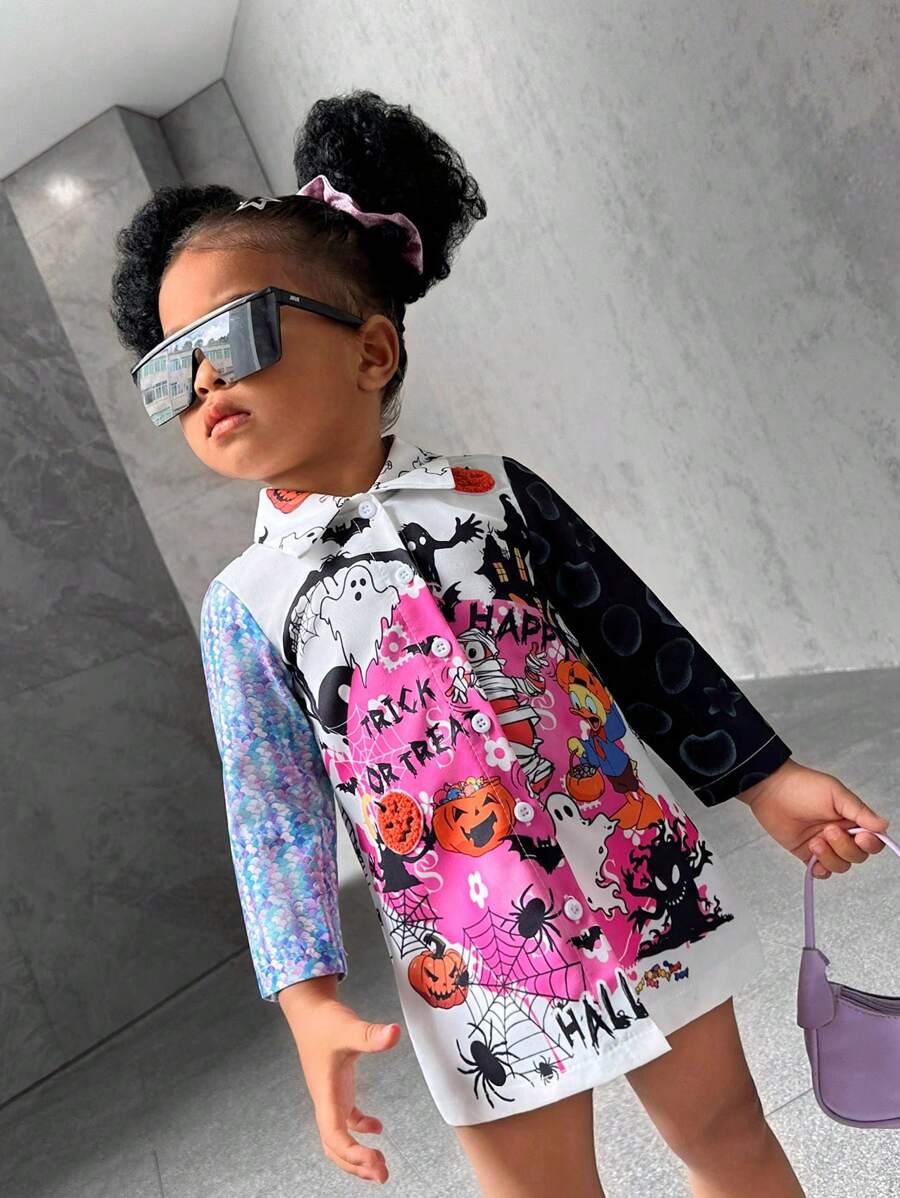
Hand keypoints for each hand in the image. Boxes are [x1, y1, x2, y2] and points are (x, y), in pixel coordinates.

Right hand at [294, 997, 401, 1183]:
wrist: (310, 1011)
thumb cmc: (324, 1021)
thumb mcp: (348, 1026)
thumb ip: (370, 1034)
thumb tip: (394, 1033)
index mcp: (325, 1093)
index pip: (333, 1134)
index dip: (351, 1152)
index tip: (374, 1160)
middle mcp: (326, 1100)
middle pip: (333, 1147)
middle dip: (355, 1165)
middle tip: (382, 1175)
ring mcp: (331, 1097)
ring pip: (339, 1138)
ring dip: (357, 1154)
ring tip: (380, 1166)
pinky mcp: (338, 1089)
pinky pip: (346, 1120)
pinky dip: (361, 1129)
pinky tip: (378, 1127)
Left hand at [739, 758, 889, 878]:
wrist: (770, 790)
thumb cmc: (803, 786)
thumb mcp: (835, 794)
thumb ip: (859, 811)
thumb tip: (884, 825)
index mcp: (851, 819)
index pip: (872, 841)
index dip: (870, 844)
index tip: (860, 836)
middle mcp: (840, 834)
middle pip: (857, 856)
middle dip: (844, 847)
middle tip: (827, 830)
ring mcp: (824, 845)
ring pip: (841, 866)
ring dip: (830, 857)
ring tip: (814, 840)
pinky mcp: (806, 853)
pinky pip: (821, 872)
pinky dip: (820, 869)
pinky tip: (812, 858)